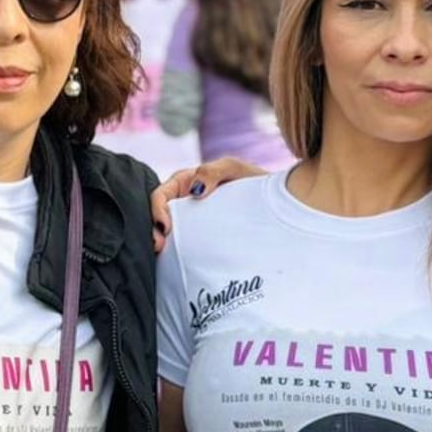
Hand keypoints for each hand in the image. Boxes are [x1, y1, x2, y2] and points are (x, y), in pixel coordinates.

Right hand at [150, 158, 268, 252]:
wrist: (278, 200)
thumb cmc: (252, 180)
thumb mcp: (234, 169)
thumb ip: (212, 172)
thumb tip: (194, 190)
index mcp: (185, 183)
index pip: (161, 195)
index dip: (157, 209)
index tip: (166, 226)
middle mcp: (184, 202)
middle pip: (159, 216)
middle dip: (153, 231)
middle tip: (158, 246)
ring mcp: (192, 221)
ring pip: (169, 233)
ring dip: (162, 243)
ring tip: (162, 254)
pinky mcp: (202, 238)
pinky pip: (185, 245)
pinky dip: (177, 253)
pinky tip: (177, 263)